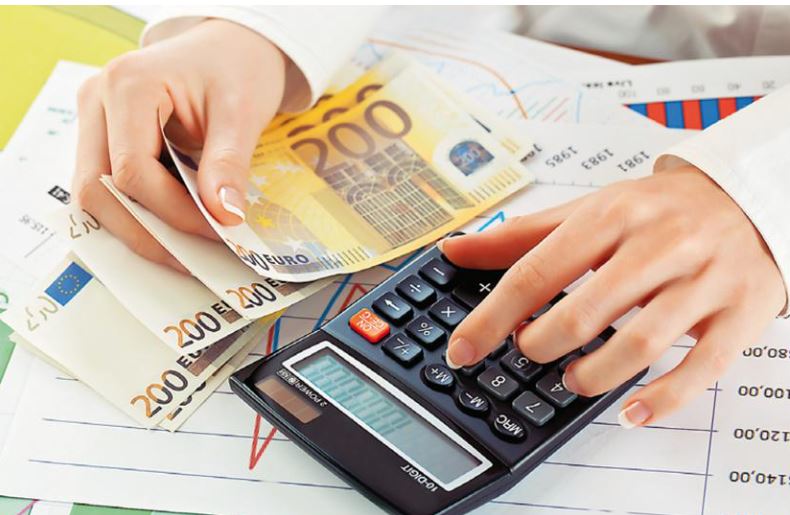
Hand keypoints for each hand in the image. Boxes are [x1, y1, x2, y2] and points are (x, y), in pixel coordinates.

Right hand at [72, 19, 285, 270]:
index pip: (132, 171)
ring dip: (136, 228)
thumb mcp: (241, 112)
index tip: (216, 231)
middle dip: (144, 233)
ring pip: (94, 194)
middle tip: (190, 260)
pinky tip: (172, 230)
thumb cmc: (235, 67)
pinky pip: (108, 187)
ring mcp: (94, 120)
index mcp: (127, 86)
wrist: (229, 49)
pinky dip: (138, 213)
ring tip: (183, 251)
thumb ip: (228, 164)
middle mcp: (98, 102)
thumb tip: (225, 216)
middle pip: (97, 190)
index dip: (173, 212)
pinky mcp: (104, 137)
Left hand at [442, 165, 784, 426]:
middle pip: (583, 313)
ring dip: (591, 375)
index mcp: (611, 216)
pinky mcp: (739, 314)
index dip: (492, 317)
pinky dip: (661, 399)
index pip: (537, 272)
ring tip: (573, 378)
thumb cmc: (658, 210)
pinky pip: (700, 369)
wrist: (747, 198)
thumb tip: (455, 249)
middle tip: (530, 351)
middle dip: (542, 345)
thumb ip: (521, 236)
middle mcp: (658, 245)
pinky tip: (631, 410)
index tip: (463, 349)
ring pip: (639, 346)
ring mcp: (702, 281)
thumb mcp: (588, 209)